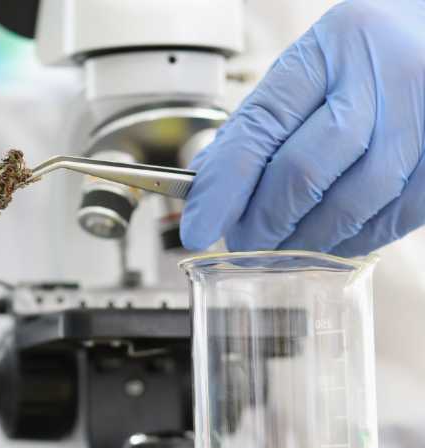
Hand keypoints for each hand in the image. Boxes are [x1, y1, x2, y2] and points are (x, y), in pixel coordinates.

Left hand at [181, 0, 424, 255]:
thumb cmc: (368, 53)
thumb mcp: (309, 67)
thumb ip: (260, 123)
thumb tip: (209, 186)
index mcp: (331, 48)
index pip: (260, 129)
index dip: (222, 189)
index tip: (197, 227)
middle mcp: (383, 75)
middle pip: (304, 172)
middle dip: (263, 221)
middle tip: (244, 241)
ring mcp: (423, 116)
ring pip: (352, 203)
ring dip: (307, 240)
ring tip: (284, 247)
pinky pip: (394, 218)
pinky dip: (354, 239)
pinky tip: (332, 240)